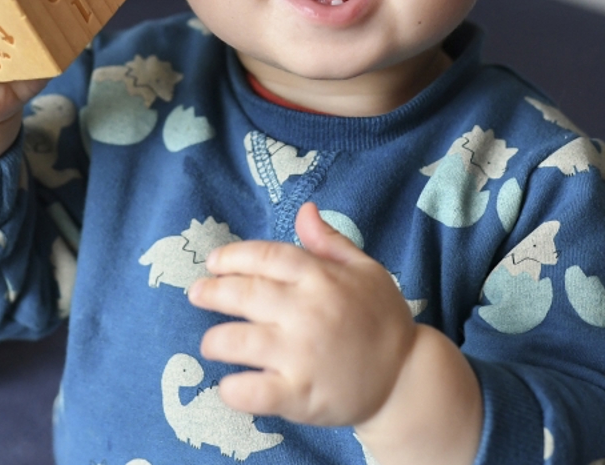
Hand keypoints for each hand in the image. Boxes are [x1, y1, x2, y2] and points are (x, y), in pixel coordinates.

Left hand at [187, 201, 418, 426]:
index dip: (232, 257)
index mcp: (322, 278)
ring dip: (215, 340)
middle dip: (212, 292)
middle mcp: (307, 312)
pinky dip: (233, 389)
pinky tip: (228, 385)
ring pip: (239, 341)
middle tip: (197, 294)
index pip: (265, 257)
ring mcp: (302, 354)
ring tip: (210, 343)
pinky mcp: (300, 394)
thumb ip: (330, 242)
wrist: (407, 379)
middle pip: (244, 294)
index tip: (214, 263)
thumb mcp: (366, 271)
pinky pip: (254, 391)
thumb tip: (304, 209)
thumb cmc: (382, 320)